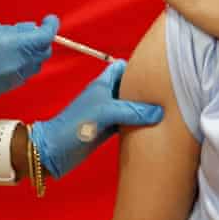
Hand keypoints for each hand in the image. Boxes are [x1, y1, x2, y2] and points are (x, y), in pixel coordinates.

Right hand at [0, 16, 58, 101]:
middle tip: (29, 32)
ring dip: (29, 56)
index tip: (49, 20)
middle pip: (42, 54)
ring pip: (32, 68)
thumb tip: (27, 30)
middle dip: (40, 41)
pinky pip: (17, 78)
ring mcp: (9, 81)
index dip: (51, 27)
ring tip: (13, 46)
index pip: (45, 37)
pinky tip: (2, 60)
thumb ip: (11, 29)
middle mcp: (16, 65)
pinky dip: (17, 67)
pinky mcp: (0, 91)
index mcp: (14, 45)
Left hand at [30, 60, 162, 178]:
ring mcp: (106, 114)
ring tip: (162, 111)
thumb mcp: (105, 113)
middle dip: (144, 89)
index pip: (122, 67)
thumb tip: (158, 112)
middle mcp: (105, 97)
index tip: (155, 73)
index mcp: (103, 85)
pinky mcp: (106, 130)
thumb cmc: (73, 127)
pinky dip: (137, 124)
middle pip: (129, 86)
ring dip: (142, 109)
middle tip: (164, 94)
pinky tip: (149, 128)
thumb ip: (132, 110)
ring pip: (129, 106)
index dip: (137, 67)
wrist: (54, 152)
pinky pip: (126, 123)